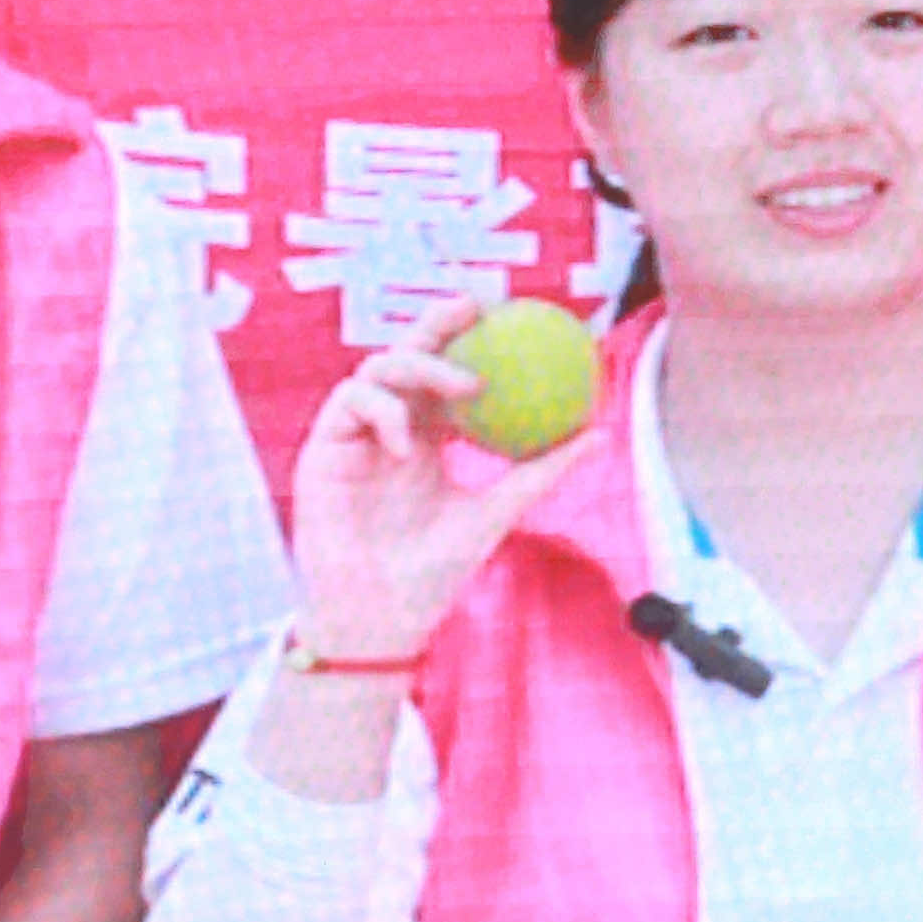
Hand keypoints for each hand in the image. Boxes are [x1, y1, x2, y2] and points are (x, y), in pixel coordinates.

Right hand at [286, 344, 606, 667]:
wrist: (383, 615)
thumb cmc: (434, 572)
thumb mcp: (496, 512)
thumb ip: (540, 470)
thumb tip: (599, 433)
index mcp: (425, 439)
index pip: (443, 377)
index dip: (467, 340)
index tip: (506, 314)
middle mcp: (388, 430)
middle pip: (406, 358)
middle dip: (434, 322)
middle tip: (474, 306)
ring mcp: (354, 438)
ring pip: (377, 370)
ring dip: (421, 365)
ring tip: (465, 386)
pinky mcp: (323, 450)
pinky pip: (350, 404)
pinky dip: (383, 412)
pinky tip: (410, 444)